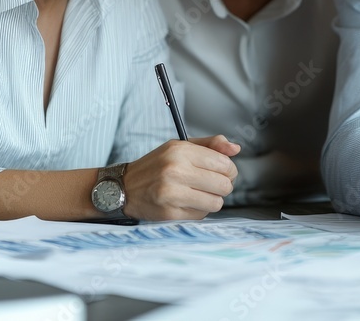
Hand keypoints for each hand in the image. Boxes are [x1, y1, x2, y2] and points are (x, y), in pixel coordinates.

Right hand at [122, 135, 239, 220]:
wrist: (123, 187)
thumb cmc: (156, 166)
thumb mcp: (179, 146)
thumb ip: (210, 145)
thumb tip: (236, 149)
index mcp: (180, 151)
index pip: (224, 164)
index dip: (229, 170)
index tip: (222, 172)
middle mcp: (176, 171)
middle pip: (224, 185)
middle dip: (223, 186)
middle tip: (212, 184)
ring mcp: (172, 194)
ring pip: (216, 203)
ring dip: (212, 200)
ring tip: (199, 193)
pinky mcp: (169, 213)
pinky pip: (201, 215)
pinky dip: (199, 210)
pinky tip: (187, 202)